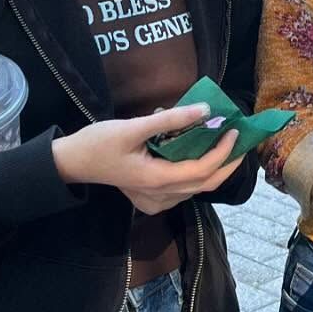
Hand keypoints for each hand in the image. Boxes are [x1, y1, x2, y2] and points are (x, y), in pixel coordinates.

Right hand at [52, 103, 243, 214]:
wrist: (72, 162)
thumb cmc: (98, 142)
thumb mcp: (133, 126)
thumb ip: (170, 119)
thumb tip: (205, 110)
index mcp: (156, 179)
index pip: (202, 170)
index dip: (222, 152)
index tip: (234, 131)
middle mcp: (159, 195)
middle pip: (205, 184)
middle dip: (227, 163)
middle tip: (240, 141)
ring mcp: (155, 201)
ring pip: (196, 189)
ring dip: (214, 168)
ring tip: (225, 145)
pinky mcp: (151, 199)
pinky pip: (183, 191)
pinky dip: (197, 175)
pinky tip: (200, 158)